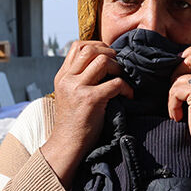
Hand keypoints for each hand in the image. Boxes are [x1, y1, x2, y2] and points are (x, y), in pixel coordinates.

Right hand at [41, 40, 132, 187]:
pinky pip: (115, 83)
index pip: (77, 46)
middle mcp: (68, 79)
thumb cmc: (73, 122)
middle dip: (109, 53)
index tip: (108, 55)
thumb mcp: (68, 95)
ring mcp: (78, 88)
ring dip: (117, 68)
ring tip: (121, 79)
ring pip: (102, 61)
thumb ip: (77, 79)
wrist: (66, 145)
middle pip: (90, 49)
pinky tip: (128, 96)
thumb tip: (100, 64)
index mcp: (62, 77)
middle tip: (118, 66)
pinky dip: (126, 88)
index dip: (96, 45)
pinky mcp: (90, 100)